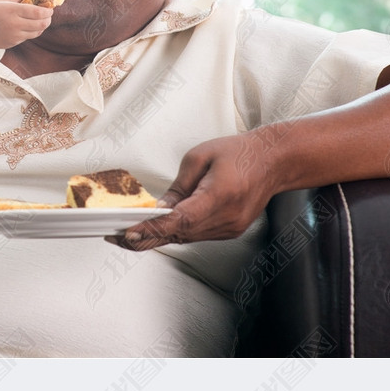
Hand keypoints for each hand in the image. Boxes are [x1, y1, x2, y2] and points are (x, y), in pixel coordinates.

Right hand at [0, 0, 53, 51]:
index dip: (47, 10)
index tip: (50, 7)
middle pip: (41, 23)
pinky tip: (29, 24)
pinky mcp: (13, 43)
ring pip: (37, 32)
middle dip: (48, 18)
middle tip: (49, 13)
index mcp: (12, 11)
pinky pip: (28, 37)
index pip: (37, 12)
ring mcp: (15, 36)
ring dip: (42, 26)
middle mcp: (15, 25)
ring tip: (41, 19)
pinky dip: (32, 31)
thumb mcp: (0, 0)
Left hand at [106, 132, 279, 251]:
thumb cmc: (238, 152)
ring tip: (132, 232)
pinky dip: (178, 232)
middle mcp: (227, 218)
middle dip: (148, 236)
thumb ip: (178, 186)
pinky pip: (198, 235)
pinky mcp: (231, 231)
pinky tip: (160, 227)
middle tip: (117, 236)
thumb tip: (158, 208)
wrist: (271, 161)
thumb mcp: (200, 157)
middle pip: (181, 234)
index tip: (131, 231)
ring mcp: (231, 228)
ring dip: (160, 236)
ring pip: (188, 237)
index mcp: (220, 195)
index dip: (154, 228)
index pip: (181, 219)